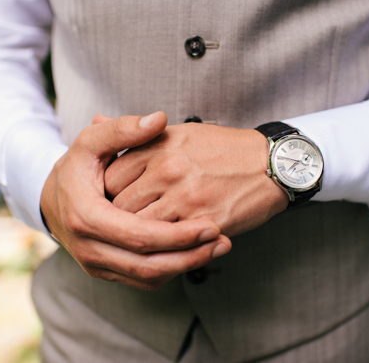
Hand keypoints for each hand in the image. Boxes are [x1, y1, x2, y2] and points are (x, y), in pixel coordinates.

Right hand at [40, 112, 230, 290]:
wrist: (49, 199)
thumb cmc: (75, 168)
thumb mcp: (90, 142)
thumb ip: (122, 129)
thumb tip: (158, 119)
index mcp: (86, 217)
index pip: (138, 235)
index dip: (177, 235)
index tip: (212, 224)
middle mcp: (89, 248)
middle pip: (147, 264)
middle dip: (189, 256)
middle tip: (222, 240)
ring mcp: (97, 264)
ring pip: (147, 277)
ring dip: (186, 266)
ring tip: (218, 247)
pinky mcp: (106, 272)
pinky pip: (143, 279)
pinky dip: (172, 270)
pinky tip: (196, 252)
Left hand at [104, 121, 288, 236]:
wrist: (270, 165)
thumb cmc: (224, 149)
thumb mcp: (179, 132)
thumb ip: (136, 135)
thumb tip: (98, 120)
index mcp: (159, 146)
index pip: (111, 177)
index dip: (107, 195)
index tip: (112, 202)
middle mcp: (168, 170)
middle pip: (120, 205)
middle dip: (117, 219)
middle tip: (122, 225)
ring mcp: (186, 198)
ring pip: (141, 228)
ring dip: (139, 236)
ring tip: (143, 237)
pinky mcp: (204, 222)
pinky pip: (170, 243)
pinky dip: (163, 247)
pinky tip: (165, 244)